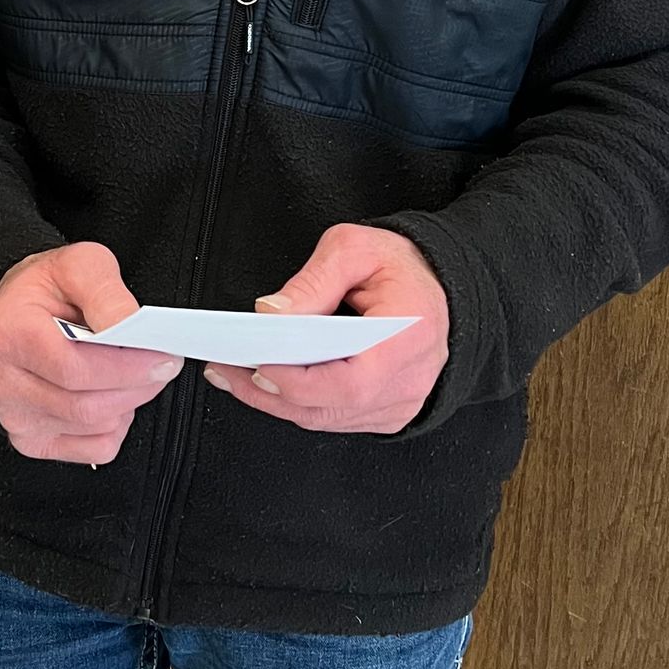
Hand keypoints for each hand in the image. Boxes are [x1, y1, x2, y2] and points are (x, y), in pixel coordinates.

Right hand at [0, 242, 180, 464]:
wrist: (20, 308)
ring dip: (128, 403)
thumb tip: (131, 327)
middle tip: (162, 364)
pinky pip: (93, 449)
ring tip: (133, 374)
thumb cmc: (48, 288)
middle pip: (86, 406)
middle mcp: (3, 381)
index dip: (127, 368)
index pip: (74, 370)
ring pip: (93, 428)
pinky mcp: (32, 439)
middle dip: (137, 386)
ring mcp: (15, 415)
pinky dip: (115, 426)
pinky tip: (109, 395)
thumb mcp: (79, 265)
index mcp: (9, 333)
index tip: (162, 356)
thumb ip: (106, 293)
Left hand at [204, 224, 447, 436]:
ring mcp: (401, 401)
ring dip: (276, 401)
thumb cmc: (402, 266)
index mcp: (409, 334)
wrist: (440, 284)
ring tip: (235, 376)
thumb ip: (312, 281)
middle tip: (228, 370)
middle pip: (331, 406)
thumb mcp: (354, 249)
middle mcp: (410, 378)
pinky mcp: (389, 411)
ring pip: (327, 418)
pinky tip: (269, 385)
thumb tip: (271, 313)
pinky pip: (336, 419)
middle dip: (271, 392)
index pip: (350, 381)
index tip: (257, 364)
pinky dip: (299, 405)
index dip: (298, 380)